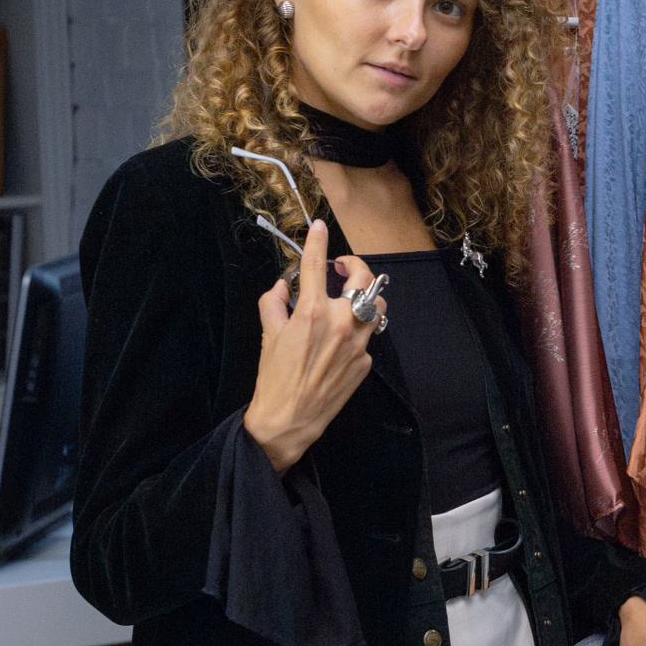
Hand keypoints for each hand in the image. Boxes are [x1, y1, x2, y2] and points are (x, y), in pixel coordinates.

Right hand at [243, 219, 384, 473]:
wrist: (290, 418)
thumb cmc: (274, 377)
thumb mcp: (267, 334)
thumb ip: (274, 302)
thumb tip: (283, 285)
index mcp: (312, 312)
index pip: (317, 265)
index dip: (319, 241)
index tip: (320, 227)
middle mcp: (341, 323)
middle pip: (365, 279)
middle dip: (356, 266)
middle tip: (343, 268)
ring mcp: (358, 343)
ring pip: (377, 305)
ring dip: (366, 296)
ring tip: (350, 299)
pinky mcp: (365, 361)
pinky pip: (368, 336)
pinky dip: (356, 331)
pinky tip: (341, 341)